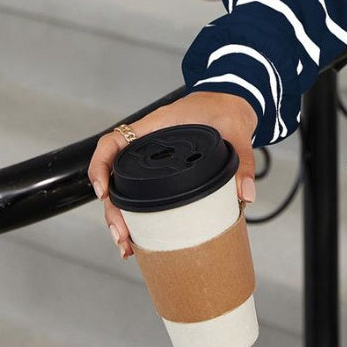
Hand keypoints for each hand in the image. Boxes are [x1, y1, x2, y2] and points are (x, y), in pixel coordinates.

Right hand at [86, 91, 258, 259]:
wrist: (234, 102)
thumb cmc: (226, 108)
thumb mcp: (235, 130)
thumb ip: (242, 160)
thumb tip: (245, 194)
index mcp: (156, 126)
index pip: (113, 142)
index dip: (101, 165)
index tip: (103, 192)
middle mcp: (148, 143)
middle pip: (115, 176)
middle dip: (112, 209)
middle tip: (122, 235)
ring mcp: (153, 159)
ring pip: (125, 188)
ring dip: (121, 216)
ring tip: (127, 244)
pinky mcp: (163, 172)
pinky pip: (142, 191)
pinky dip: (137, 214)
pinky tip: (139, 236)